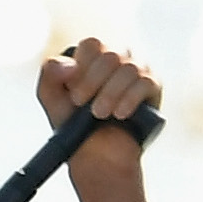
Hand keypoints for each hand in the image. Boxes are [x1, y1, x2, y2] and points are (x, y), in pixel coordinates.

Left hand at [39, 38, 159, 146]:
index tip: (75, 96)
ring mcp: (136, 71)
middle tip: (83, 107)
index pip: (92, 45)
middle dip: (94, 83)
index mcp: (93, 57)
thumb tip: (70, 65)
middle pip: (110, 55)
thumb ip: (50, 74)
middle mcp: (117, 58)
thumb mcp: (51, 98)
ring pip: (129, 68)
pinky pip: (146, 82)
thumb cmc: (74, 126)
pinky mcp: (152, 87)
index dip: (82, 69)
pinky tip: (120, 114)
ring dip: (111, 94)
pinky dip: (130, 99)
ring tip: (100, 115)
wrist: (96, 157)